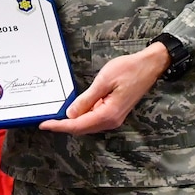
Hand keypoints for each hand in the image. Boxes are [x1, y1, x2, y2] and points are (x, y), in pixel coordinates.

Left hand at [39, 42, 168, 134]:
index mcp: (108, 114)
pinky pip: (95, 118)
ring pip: (88, 125)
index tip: (44, 125)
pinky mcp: (115, 113)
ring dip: (73, 121)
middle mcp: (111, 120)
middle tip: (47, 120)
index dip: (60, 126)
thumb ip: (87, 99)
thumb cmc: (128, 69)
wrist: (149, 66)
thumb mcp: (103, 81)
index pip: (78, 125)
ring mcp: (114, 118)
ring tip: (57, 116)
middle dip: (64, 125)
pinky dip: (83, 116)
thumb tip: (71, 114)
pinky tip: (76, 108)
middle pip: (82, 128)